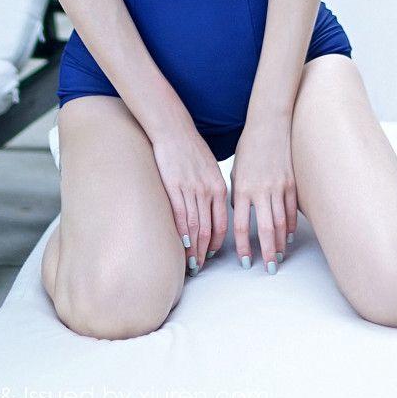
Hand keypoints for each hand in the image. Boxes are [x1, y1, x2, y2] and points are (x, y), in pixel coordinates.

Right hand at [151, 122, 228, 275]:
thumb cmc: (191, 149)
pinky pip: (180, 216)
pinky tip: (182, 246)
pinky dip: (182, 234)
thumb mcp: (210, 169)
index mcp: (219, 187)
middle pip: (208, 230)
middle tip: (200, 267)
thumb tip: (213, 211)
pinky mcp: (174, 187)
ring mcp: (191, 189)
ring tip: (191, 263)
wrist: (174, 130)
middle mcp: (207, 190)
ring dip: (194, 249)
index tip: (212, 255)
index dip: (217, 243)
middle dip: (205, 252)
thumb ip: (213, 190)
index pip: (222, 223)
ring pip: (195, 227)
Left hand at [230, 117, 296, 271]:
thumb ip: (238, 194)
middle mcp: (262, 190)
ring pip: (282, 223)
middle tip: (269, 269)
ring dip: (281, 243)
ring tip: (279, 256)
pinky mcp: (291, 183)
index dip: (244, 246)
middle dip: (268, 252)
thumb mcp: (237, 170)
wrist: (268, 125)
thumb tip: (241, 213)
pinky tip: (289, 236)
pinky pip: (292, 209)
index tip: (245, 261)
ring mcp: (279, 187)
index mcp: (243, 188)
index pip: (243, 225)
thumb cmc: (249, 147)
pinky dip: (291, 225)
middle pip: (266, 229)